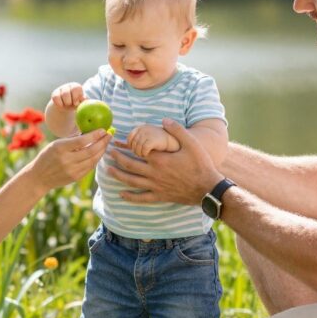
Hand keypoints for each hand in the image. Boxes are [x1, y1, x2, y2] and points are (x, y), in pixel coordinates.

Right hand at [29, 130, 110, 190]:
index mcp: (60, 148)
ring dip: (102, 150)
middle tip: (109, 135)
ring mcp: (72, 170)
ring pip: (93, 160)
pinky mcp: (76, 177)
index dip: (95, 135)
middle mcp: (67, 160)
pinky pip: (90, 167)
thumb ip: (72, 139)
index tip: (103, 130)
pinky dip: (96, 159)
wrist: (39, 177)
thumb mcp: (56, 144)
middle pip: (91, 150)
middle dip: (103, 142)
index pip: (82, 140)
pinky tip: (99, 153)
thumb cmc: (47, 156)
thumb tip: (89, 131)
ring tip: (106, 143)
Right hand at [50, 82, 84, 110]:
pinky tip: (62, 105)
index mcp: (77, 87)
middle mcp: (69, 86)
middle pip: (68, 91)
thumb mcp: (81, 103)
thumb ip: (84, 101)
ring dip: (66, 102)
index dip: (76, 96)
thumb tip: (84, 99)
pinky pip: (56, 98)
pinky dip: (59, 104)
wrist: (66, 107)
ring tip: (67, 104)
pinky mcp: (55, 93)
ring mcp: (61, 89)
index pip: (77, 88)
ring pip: (63, 95)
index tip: (76, 103)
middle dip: (70, 100)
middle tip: (72, 104)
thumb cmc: (76, 105)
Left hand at [107, 119, 221, 206]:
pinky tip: (121, 195)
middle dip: (117, 158)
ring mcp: (155, 186)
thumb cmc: (201, 165)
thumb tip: (164, 119)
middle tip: (108, 153)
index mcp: (159, 159)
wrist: (207, 188)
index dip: (126, 145)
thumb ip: (177, 130)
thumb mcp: (192, 144)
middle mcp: (154, 173)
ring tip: (108, 170)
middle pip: (130, 165)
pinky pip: (141, 198)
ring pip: (131, 181)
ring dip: (118, 175)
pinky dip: (130, 197)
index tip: (117, 141)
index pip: (137, 150)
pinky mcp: (160, 196)